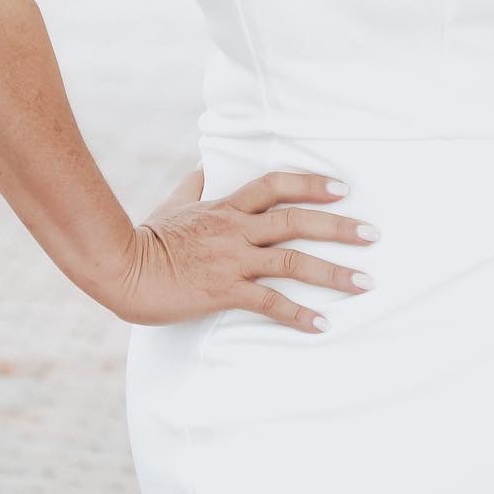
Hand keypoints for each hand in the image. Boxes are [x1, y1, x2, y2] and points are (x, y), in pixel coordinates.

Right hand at [103, 169, 378, 333]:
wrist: (119, 268)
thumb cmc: (145, 237)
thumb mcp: (173, 204)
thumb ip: (193, 186)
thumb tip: (202, 169)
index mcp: (228, 206)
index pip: (277, 185)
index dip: (311, 183)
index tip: (343, 188)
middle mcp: (236, 228)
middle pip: (297, 220)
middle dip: (339, 226)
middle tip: (374, 234)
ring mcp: (231, 259)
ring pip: (291, 260)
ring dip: (332, 271)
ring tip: (365, 282)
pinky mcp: (222, 290)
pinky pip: (268, 302)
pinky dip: (297, 313)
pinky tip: (322, 324)